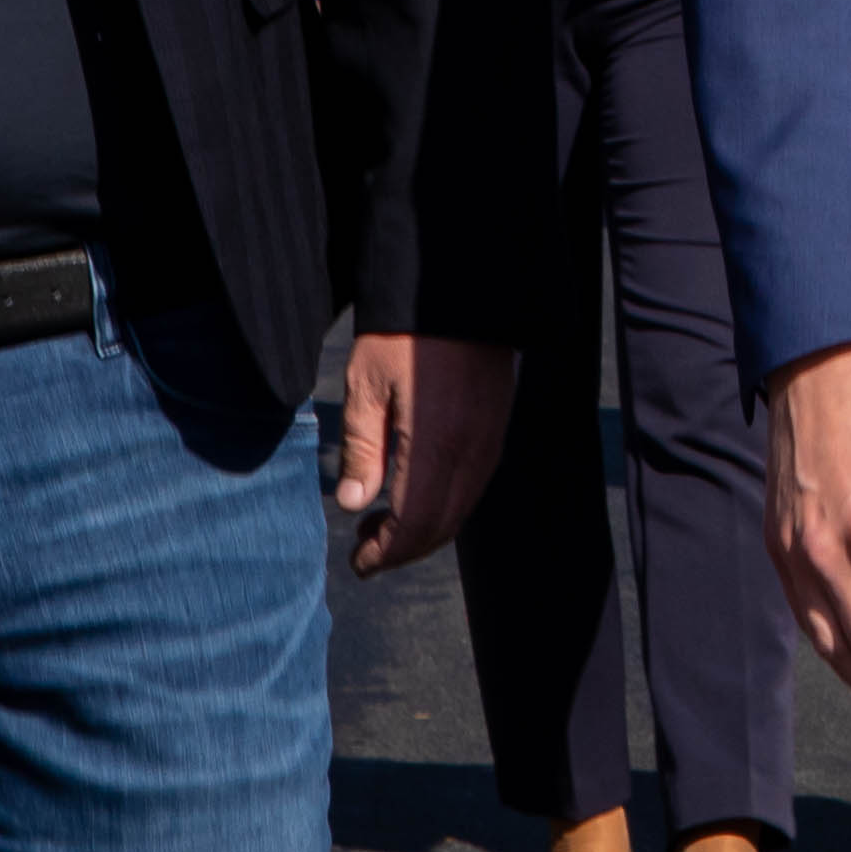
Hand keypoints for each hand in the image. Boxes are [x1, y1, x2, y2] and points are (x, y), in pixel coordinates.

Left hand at [332, 330, 516, 575]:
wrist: (457, 288)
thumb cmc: (402, 335)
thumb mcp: (366, 386)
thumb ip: (362, 450)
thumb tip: (353, 505)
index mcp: (436, 444)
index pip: (414, 524)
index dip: (386, 554)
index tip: (359, 563)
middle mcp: (471, 451)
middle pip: (441, 527)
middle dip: (403, 549)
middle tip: (365, 548)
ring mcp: (490, 441)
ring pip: (461, 510)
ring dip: (424, 530)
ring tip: (383, 522)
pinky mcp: (497, 428)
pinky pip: (474, 486)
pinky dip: (445, 506)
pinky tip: (417, 492)